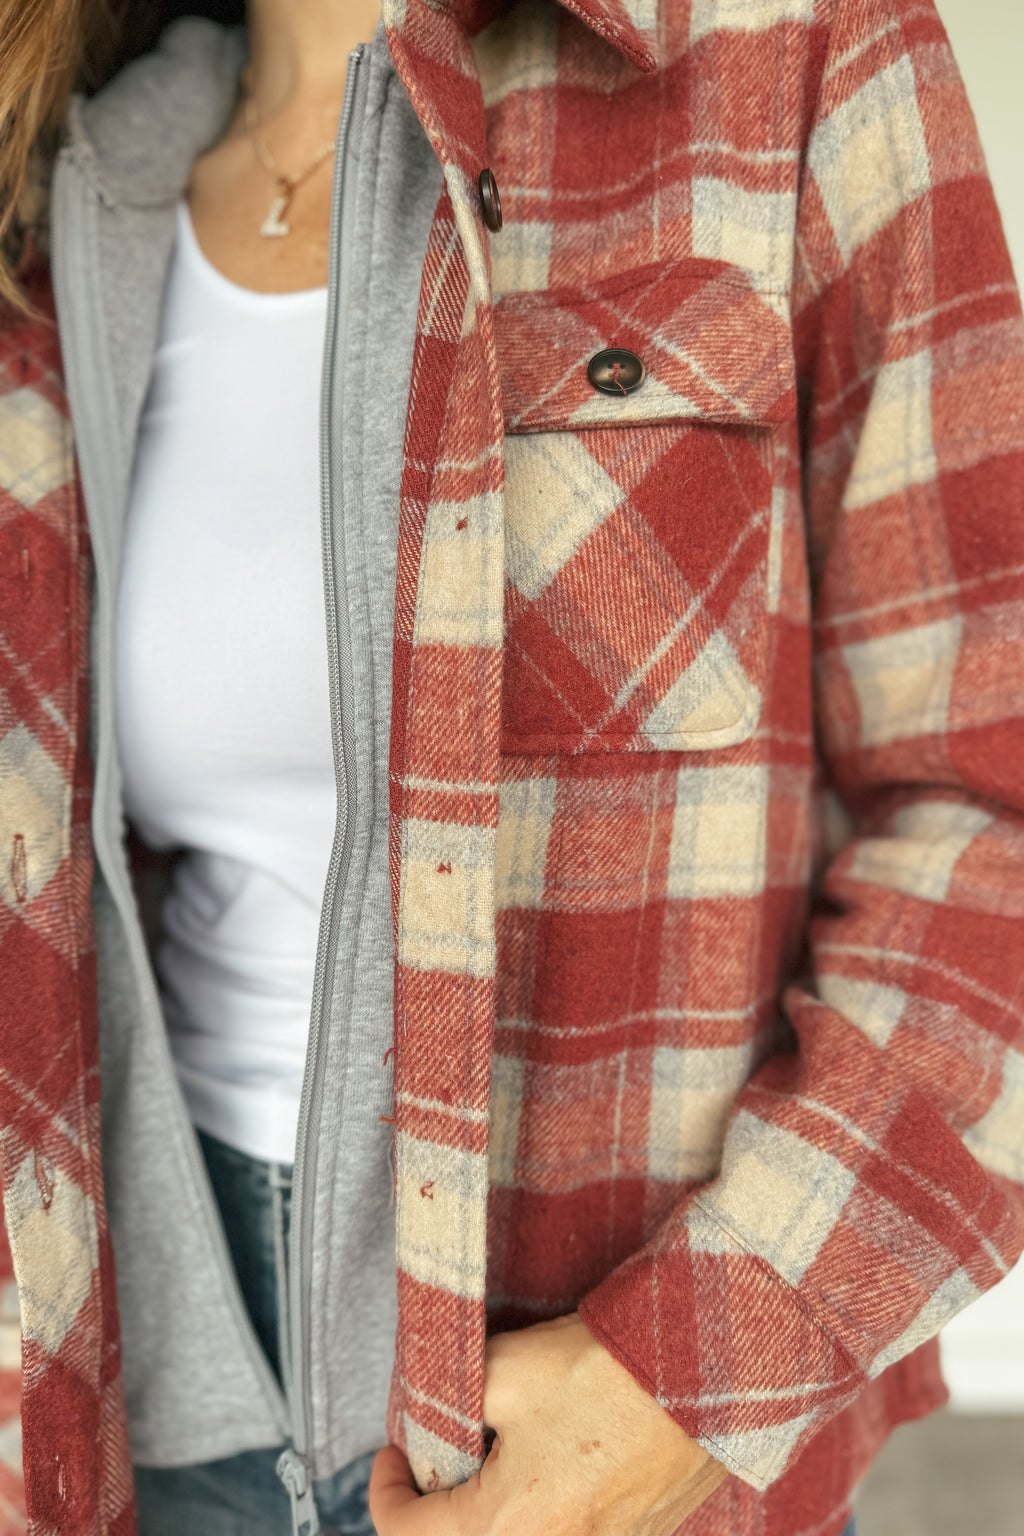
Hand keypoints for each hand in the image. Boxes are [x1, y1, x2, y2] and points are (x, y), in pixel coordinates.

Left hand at [369, 1313, 728, 1534]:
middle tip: (443, 1450)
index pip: (406, 1535)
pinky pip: (564, 1532)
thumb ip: (449, 1399)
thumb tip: (428, 1415)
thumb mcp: (502, 1369)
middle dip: (439, 1504)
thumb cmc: (603, 1371)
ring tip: (499, 1448)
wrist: (699, 1371)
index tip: (392, 1451)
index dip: (384, 1489)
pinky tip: (551, 1457)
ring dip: (491, 1506)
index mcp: (508, 1526)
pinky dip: (540, 1506)